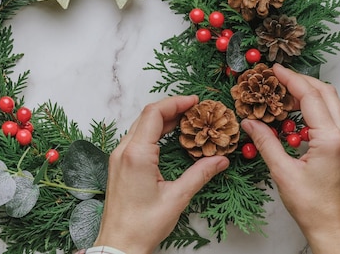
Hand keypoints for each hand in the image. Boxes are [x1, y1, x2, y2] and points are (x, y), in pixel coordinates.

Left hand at [93, 95, 229, 253]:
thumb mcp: (176, 198)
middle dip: (172, 108)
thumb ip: (199, 174)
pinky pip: (136, 138)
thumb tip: (220, 160)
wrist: (119, 243)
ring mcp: (118, 157)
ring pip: (140, 126)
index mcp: (136, 154)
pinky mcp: (119, 165)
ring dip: (162, 119)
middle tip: (195, 109)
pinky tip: (169, 136)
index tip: (195, 101)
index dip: (176, 102)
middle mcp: (123, 150)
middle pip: (147, 116)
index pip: (154, 113)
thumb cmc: (142, 225)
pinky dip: (153, 131)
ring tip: (186, 120)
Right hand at [241, 64, 339, 253]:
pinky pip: (333, 116)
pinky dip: (315, 107)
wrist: (332, 226)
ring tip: (283, 93)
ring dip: (309, 92)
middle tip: (276, 78)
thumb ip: (265, 142)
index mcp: (331, 139)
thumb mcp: (282, 171)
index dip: (290, 79)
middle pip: (326, 93)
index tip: (274, 70)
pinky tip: (296, 113)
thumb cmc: (311, 205)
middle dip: (301, 80)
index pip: (310, 96)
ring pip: (332, 102)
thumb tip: (249, 121)